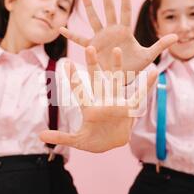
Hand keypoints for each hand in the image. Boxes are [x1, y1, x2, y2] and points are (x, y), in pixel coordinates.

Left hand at [39, 46, 157, 152]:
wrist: (111, 145)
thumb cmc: (93, 140)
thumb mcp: (77, 141)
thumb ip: (60, 137)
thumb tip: (40, 136)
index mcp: (89, 108)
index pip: (79, 90)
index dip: (73, 78)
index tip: (66, 63)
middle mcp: (102, 100)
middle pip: (97, 79)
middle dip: (93, 65)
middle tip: (90, 47)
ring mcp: (116, 103)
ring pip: (116, 81)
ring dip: (117, 67)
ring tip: (117, 50)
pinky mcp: (129, 109)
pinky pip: (140, 95)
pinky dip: (147, 85)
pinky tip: (153, 72)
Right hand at [60, 0, 177, 76]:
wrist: (122, 78)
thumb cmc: (135, 67)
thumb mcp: (149, 56)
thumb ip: (160, 45)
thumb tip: (176, 37)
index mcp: (125, 31)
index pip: (125, 10)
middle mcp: (111, 31)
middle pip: (109, 10)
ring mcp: (101, 38)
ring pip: (94, 19)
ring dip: (90, 8)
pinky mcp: (92, 47)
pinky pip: (80, 40)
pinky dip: (71, 35)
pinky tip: (61, 29)